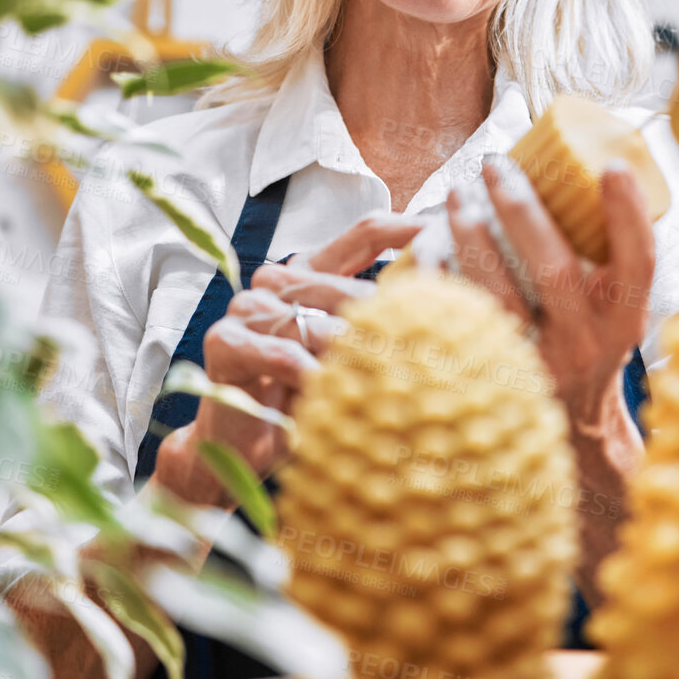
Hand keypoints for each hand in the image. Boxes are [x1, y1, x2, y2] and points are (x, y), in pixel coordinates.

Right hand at [150, 211, 422, 506]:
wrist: (241, 447)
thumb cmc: (307, 398)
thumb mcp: (355, 357)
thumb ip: (390, 323)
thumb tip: (453, 298)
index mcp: (314, 270)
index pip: (365, 233)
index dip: (408, 231)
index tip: (450, 234)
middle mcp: (278, 280)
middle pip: (343, 283)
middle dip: (384, 317)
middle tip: (424, 344)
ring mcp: (247, 308)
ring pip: (313, 319)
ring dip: (349, 351)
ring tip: (384, 376)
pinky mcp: (225, 342)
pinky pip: (281, 352)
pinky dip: (311, 374)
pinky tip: (331, 393)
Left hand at [446, 155, 656, 434]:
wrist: (574, 429)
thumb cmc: (594, 346)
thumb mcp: (620, 311)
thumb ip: (614, 259)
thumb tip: (601, 171)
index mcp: (625, 320)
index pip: (638, 263)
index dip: (629, 215)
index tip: (612, 167)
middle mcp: (586, 343)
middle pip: (556, 270)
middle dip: (522, 210)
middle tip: (495, 165)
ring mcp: (538, 363)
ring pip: (500, 295)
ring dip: (473, 238)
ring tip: (456, 197)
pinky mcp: (495, 374)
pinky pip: (462, 322)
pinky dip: (444, 280)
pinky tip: (429, 248)